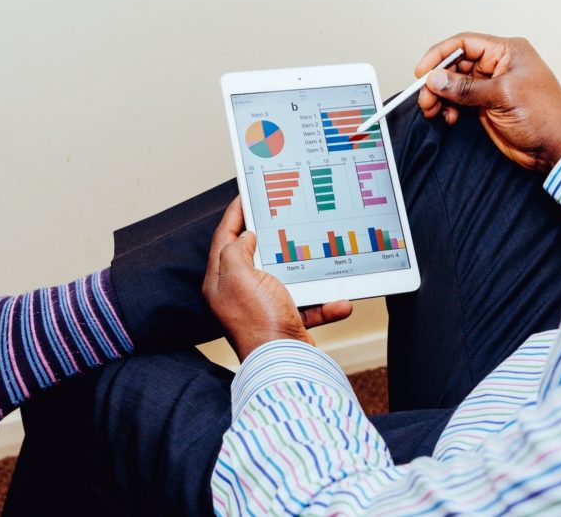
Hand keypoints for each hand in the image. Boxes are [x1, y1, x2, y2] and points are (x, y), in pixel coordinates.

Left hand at [202, 198, 353, 360]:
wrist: (284, 365)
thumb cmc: (258, 321)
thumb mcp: (239, 276)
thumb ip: (237, 250)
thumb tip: (246, 237)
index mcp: (221, 281)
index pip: (224, 238)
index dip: (235, 214)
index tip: (246, 195)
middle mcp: (238, 294)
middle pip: (253, 254)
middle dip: (271, 236)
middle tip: (282, 214)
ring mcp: (263, 307)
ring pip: (286, 277)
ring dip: (306, 271)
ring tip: (318, 253)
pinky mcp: (285, 321)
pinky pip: (308, 304)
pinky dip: (324, 303)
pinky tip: (339, 301)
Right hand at [415, 33, 560, 170]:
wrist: (556, 148)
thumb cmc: (544, 117)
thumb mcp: (502, 96)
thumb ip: (466, 88)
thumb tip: (435, 79)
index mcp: (507, 51)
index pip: (465, 43)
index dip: (440, 55)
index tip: (422, 72)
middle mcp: (498, 65)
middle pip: (456, 65)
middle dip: (438, 81)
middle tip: (425, 98)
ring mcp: (491, 86)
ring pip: (455, 84)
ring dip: (441, 96)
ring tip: (433, 110)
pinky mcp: (487, 105)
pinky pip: (460, 101)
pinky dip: (450, 108)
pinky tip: (449, 118)